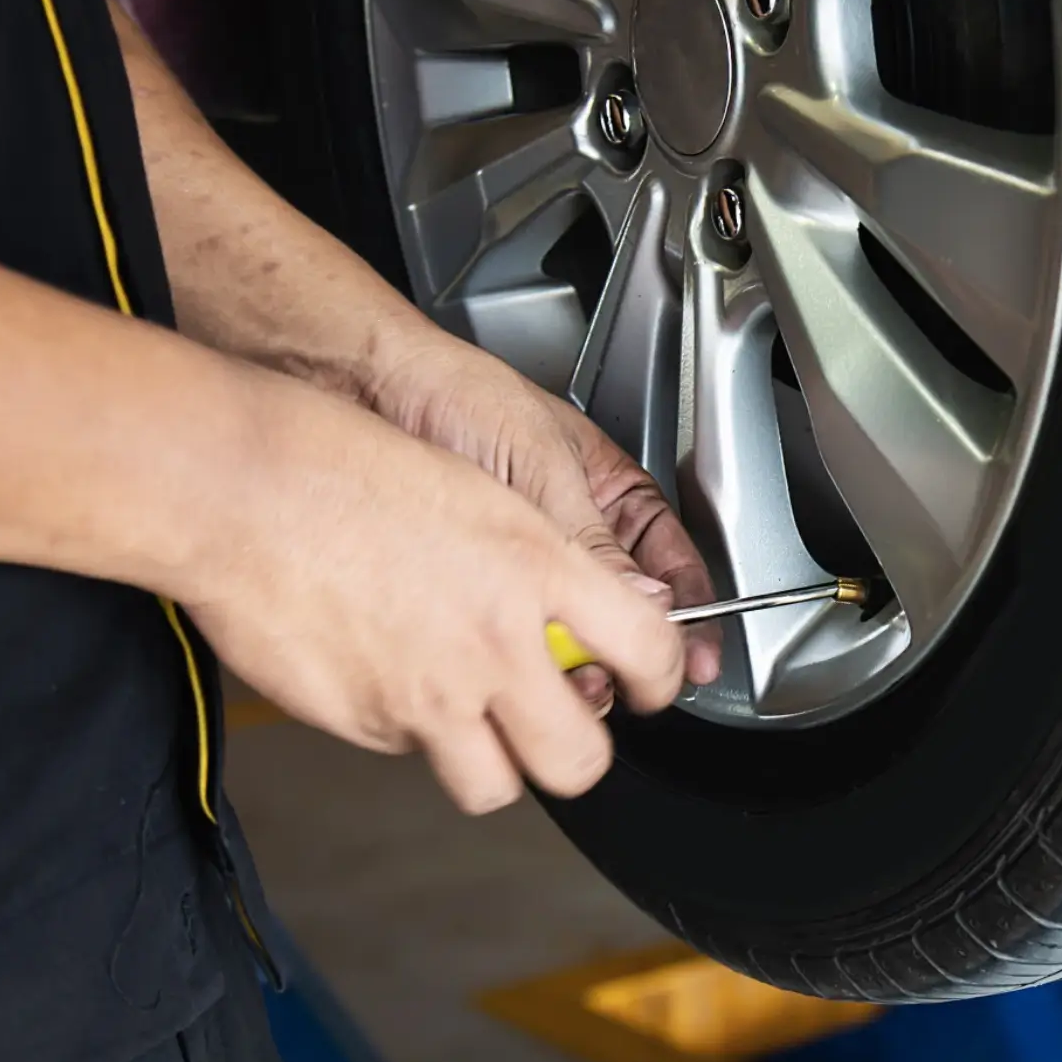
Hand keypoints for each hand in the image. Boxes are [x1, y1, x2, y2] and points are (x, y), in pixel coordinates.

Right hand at [185, 371, 685, 812]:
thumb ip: (548, 564)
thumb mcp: (485, 492)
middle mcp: (492, 645)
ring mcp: (427, 696)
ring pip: (492, 784)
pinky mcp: (364, 724)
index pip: (647, 650)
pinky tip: (384, 668)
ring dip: (493, 762)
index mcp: (536, 569)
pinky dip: (408, 728)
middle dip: (579, 757)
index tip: (654, 685)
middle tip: (563, 729)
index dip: (664, 680)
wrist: (236, 486)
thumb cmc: (345, 466)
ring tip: (472, 715)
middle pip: (578, 762)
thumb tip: (589, 611)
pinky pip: (408, 753)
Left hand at [361, 328, 720, 710]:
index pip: (673, 565)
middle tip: (620, 673)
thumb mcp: (541, 469)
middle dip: (625, 649)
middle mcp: (577, 533)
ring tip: (568, 671)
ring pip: (572, 630)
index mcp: (614, 493)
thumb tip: (645, 604)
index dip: (691, 614)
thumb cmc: (456, 394)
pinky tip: (521, 660)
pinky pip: (517, 634)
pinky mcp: (479, 588)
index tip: (695, 660)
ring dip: (574, 659)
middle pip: (626, 612)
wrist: (367, 387)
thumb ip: (592, 542)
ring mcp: (527, 565)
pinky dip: (523, 653)